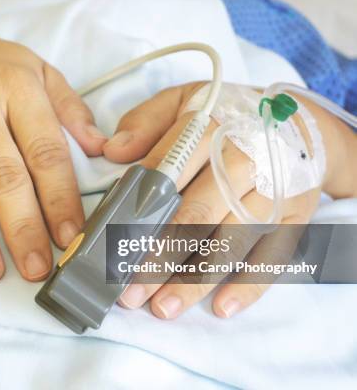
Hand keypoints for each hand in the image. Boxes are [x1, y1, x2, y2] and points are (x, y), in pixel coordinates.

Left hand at [105, 82, 355, 317]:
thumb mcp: (184, 100)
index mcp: (209, 129)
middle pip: (196, 216)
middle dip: (159, 258)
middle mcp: (244, 161)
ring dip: (194, 279)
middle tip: (130, 292)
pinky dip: (249, 284)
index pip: (165, 174)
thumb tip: (111, 151)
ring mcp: (272, 191)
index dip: (136, 212)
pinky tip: (221, 307)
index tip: (112, 245)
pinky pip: (273, 254)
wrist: (296, 120)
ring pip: (229, 242)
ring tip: (162, 308)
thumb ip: (145, 122)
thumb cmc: (227, 116)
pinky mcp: (294, 215)